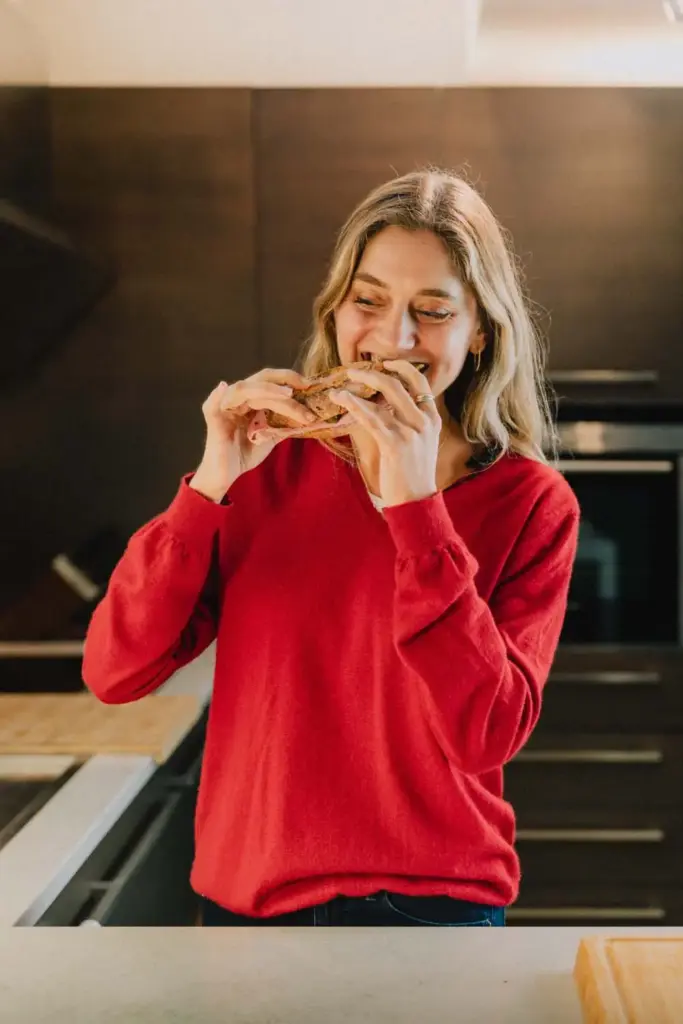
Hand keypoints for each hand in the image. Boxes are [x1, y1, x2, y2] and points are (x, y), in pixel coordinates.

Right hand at [190, 368, 315, 500]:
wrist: (227, 474)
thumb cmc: (246, 453)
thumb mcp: (272, 435)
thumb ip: (285, 422)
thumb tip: (310, 414)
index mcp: (252, 399)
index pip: (270, 381)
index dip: (289, 379)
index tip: (309, 384)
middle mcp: (239, 398)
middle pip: (260, 380)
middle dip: (283, 380)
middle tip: (305, 386)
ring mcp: (225, 406)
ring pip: (245, 389)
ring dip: (268, 390)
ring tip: (287, 394)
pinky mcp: (213, 419)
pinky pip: (212, 405)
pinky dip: (217, 395)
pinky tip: (223, 387)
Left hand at [329, 360, 440, 507]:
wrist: (416, 502)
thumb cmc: (411, 474)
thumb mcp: (419, 443)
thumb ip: (408, 422)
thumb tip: (385, 406)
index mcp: (432, 419)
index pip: (420, 381)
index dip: (401, 367)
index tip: (383, 363)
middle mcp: (424, 422)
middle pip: (398, 384)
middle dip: (372, 373)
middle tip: (352, 371)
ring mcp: (411, 433)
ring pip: (383, 398)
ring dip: (357, 389)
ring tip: (338, 387)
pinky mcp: (395, 445)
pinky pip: (372, 418)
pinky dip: (355, 405)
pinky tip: (342, 400)